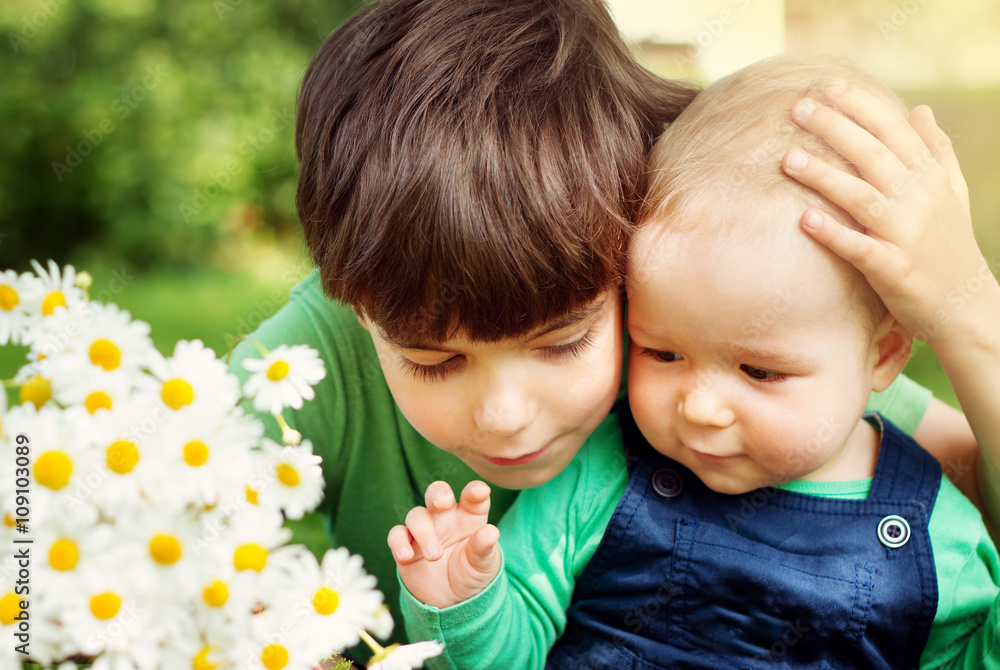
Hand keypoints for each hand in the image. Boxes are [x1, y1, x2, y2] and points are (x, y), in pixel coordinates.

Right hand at [387, 480, 500, 608]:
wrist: (451, 601)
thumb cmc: (471, 574)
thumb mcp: (483, 564)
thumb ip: (484, 548)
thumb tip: (491, 532)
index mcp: (470, 516)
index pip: (473, 498)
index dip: (475, 491)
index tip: (480, 491)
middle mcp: (446, 517)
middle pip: (438, 494)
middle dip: (438, 493)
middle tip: (442, 502)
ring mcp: (424, 529)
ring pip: (417, 516)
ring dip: (423, 532)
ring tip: (435, 556)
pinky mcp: (406, 544)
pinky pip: (397, 535)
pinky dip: (399, 543)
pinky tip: (406, 556)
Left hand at [781, 83, 993, 345]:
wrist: (966, 305)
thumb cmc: (950, 245)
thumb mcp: (951, 193)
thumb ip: (936, 150)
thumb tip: (920, 109)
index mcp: (931, 177)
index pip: (894, 130)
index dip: (860, 106)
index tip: (827, 87)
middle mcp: (920, 200)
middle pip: (872, 155)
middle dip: (833, 128)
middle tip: (796, 108)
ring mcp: (906, 235)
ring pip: (861, 196)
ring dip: (823, 176)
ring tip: (787, 158)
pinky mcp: (892, 270)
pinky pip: (859, 248)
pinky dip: (833, 233)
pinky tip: (804, 220)